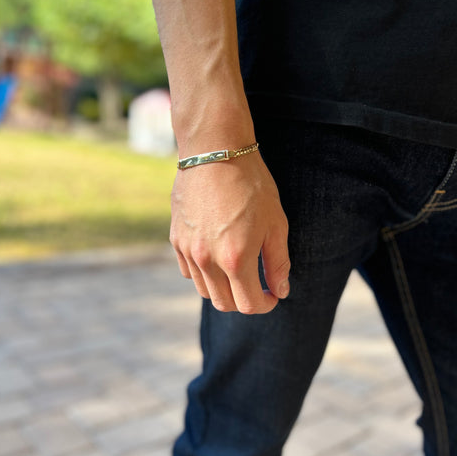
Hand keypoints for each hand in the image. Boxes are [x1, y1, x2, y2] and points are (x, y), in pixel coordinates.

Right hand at [170, 150, 290, 313]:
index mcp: (236, 259)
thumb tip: (281, 291)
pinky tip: (217, 256)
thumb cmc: (251, 184)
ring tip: (237, 270)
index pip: (249, 304)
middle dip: (245, 301)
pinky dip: (204, 274)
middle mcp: (207, 260)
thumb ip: (278, 262)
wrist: (215, 151)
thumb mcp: (276, 223)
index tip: (273, 294)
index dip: (266, 304)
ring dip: (224, 289)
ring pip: (205, 291)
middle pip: (225, 303)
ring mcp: (188, 251)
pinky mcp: (175, 239)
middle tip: (258, 286)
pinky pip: (189, 271)